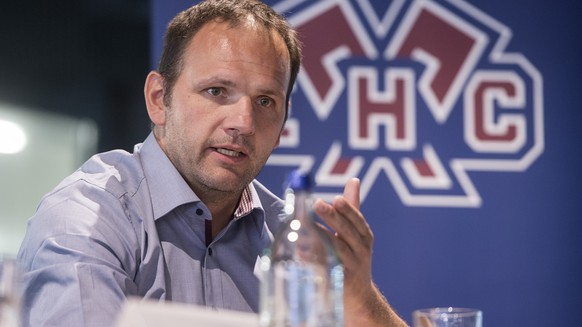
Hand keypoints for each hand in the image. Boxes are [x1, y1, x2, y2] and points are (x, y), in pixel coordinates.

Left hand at [313, 178, 406, 325]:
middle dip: (333, 217)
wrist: (360, 297)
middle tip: (318, 204)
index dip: (348, 210)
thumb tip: (354, 180)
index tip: (336, 199)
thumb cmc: (355, 257)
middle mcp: (361, 250)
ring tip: (307, 226)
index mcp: (364, 236)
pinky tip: (302, 252)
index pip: (357, 220)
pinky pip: (328, 268)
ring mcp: (352, 266)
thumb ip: (352, 208)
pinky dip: (315, 260)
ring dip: (322, 237)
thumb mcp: (357, 233)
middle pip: (347, 232)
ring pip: (338, 249)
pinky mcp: (341, 281)